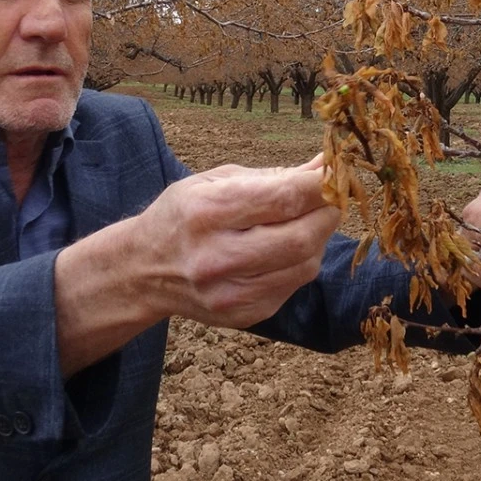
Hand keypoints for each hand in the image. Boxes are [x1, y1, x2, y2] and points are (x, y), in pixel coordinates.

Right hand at [136, 157, 339, 327]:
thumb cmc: (184, 214)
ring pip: (306, 265)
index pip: (283, 198)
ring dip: (319, 239)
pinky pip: (294, 286)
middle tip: (331, 197)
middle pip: (302, 238)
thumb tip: (326, 165)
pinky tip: (286, 249)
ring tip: (306, 221)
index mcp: (207, 212)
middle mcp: (216, 257)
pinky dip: (302, 263)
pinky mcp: (243, 315)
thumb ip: (274, 176)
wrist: (144, 269)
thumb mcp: (216, 181)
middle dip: (328, 213)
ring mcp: (230, 292)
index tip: (337, 172)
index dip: (321, 185)